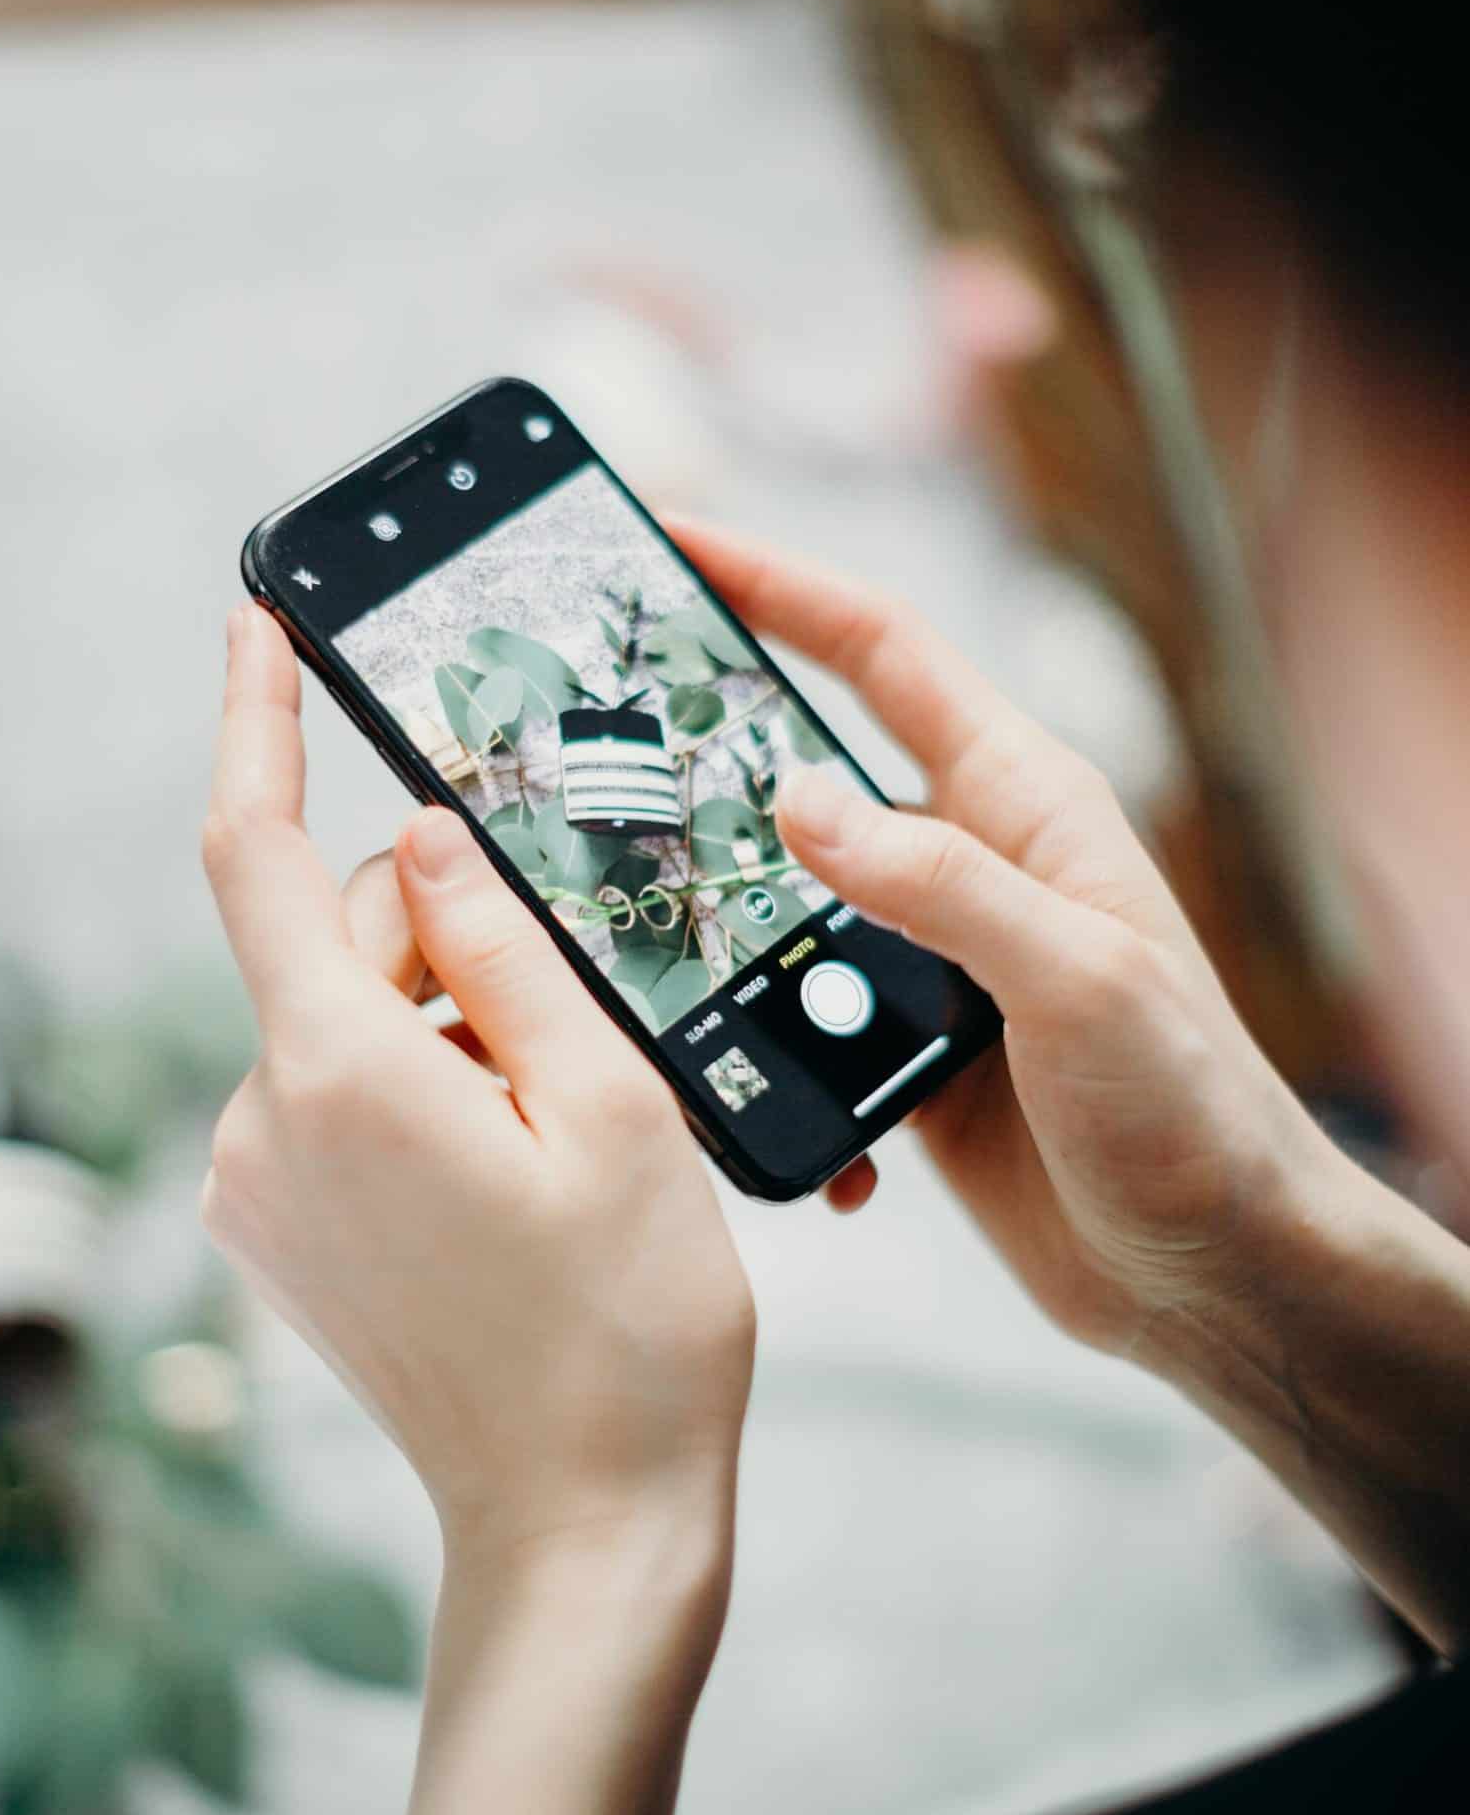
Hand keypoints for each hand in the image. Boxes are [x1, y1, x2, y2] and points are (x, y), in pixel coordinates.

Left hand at [200, 606, 754, 1569]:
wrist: (583, 1524)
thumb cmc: (627, 1326)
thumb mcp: (612, 1102)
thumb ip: (510, 946)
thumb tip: (432, 831)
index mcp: (339, 1071)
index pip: (257, 848)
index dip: (254, 720)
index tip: (259, 622)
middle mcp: (264, 1120)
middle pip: (342, 936)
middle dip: (452, 928)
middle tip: (580, 1016)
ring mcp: (260, 1185)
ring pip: (350, 1013)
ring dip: (454, 1017)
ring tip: (568, 1123)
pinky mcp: (281, 1228)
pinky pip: (342, 1090)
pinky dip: (427, 1078)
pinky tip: (519, 1157)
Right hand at [667, 518, 1340, 1365]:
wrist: (1216, 1272)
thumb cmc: (1192, 1113)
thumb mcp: (1075, 978)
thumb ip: (942, 885)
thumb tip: (799, 801)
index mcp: (1026, 802)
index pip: (884, 653)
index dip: (779, 586)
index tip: (678, 542)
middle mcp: (973, 862)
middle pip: (811, 766)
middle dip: (709, 752)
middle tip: (598, 742)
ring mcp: (933, 959)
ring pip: (784, 902)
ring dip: (722, 931)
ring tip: (644, 948)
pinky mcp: (906, 1050)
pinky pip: (796, 1023)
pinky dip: (765, 1063)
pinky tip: (766, 1114)